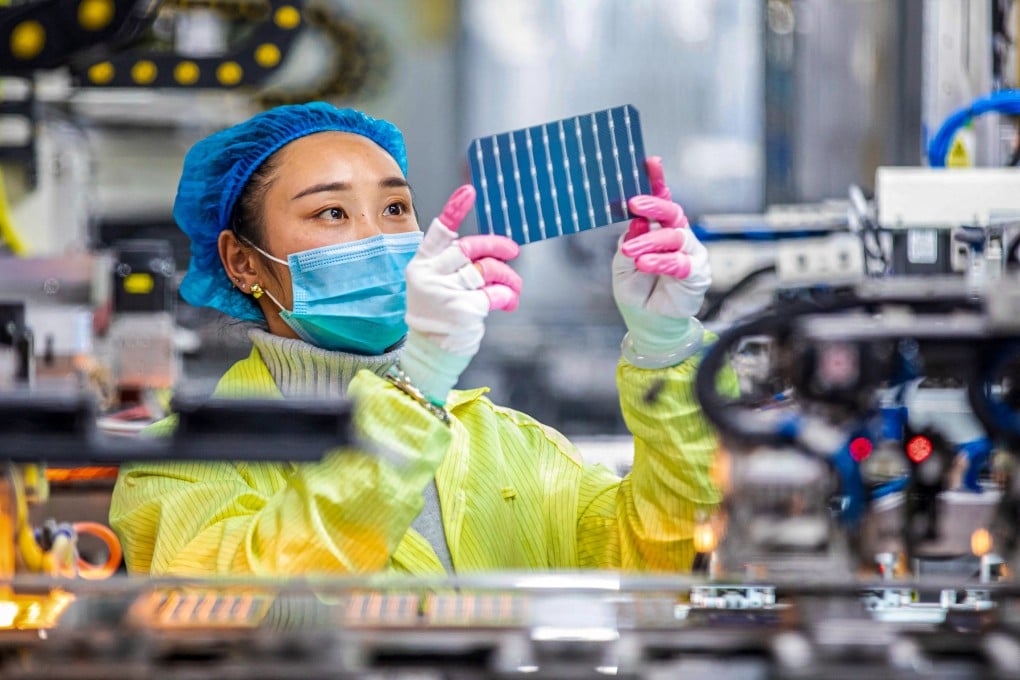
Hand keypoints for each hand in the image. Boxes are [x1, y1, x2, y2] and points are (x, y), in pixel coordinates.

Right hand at [401, 185, 521, 402]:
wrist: (431, 355)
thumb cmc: (440, 317)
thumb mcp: (440, 288)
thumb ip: (459, 268)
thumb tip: (495, 255)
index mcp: (421, 265)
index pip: (439, 232)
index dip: (455, 210)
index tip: (470, 191)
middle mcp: (430, 275)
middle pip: (470, 249)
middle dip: (497, 247)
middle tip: (513, 251)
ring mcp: (445, 292)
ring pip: (487, 271)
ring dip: (508, 278)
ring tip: (514, 289)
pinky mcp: (463, 309)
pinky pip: (496, 294)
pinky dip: (506, 298)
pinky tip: (507, 303)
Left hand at [612, 157, 709, 367]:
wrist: (647, 322)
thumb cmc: (636, 291)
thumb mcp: (622, 266)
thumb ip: (629, 242)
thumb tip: (636, 222)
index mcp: (659, 229)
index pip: (660, 201)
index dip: (656, 181)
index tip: (649, 163)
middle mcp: (677, 237)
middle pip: (672, 212)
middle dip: (654, 204)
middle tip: (635, 205)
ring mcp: (689, 253)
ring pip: (674, 237)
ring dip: (650, 242)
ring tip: (630, 253)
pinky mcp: (696, 273)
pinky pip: (680, 262)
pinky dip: (660, 261)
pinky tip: (645, 264)